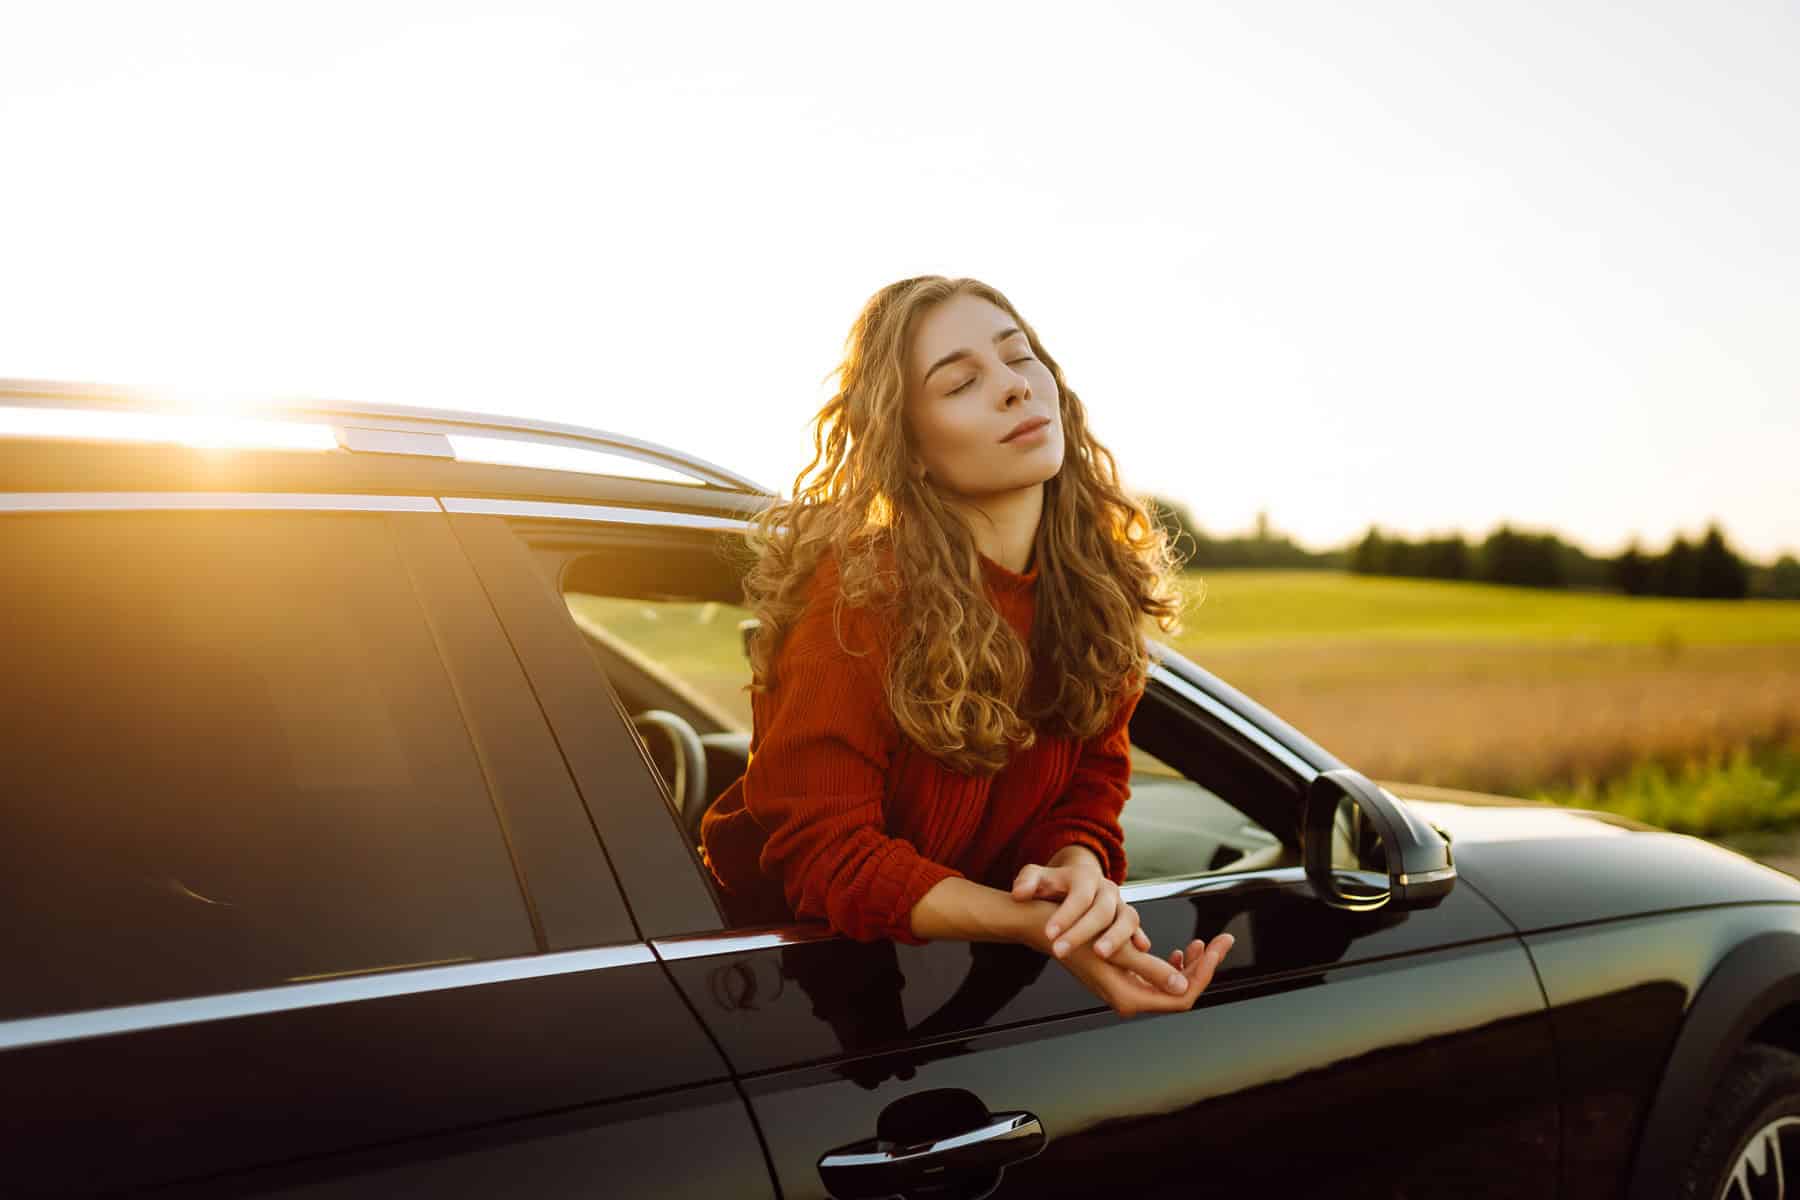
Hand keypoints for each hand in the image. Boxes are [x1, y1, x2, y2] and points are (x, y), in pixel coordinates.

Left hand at [1011, 856, 1150, 960]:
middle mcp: (1107, 889)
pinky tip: (1138, 951)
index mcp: (1085, 877)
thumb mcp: (1037, 877)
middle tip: (1060, 951)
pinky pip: (1137, 927)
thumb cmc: (1055, 884)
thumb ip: (1027, 882)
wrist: (1078, 882)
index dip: (1065, 915)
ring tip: (1100, 955)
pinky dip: (1139, 938)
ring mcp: (1120, 904)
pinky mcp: (1128, 918)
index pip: (1079, 896)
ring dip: (1116, 937)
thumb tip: (1019, 893)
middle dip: (1082, 932)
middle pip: (1101, 910)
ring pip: (1127, 918)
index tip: (1049, 934)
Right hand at [1053, 932, 1236, 1017]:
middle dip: (1202, 966)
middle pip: (1180, 991)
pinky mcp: (1123, 979)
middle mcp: (1129, 999)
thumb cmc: (1073, 937)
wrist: (1045, 929)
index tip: (1217, 945)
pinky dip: (1171, 965)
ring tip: (1200, 945)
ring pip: (1171, 985)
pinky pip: (1158, 979)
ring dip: (1190, 966)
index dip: (1204, 971)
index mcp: (1129, 998)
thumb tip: (1182, 986)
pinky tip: (1176, 951)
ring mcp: (1127, 990)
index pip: (1182, 996)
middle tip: (1219, 940)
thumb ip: (1152, 971)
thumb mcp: (1117, 951)